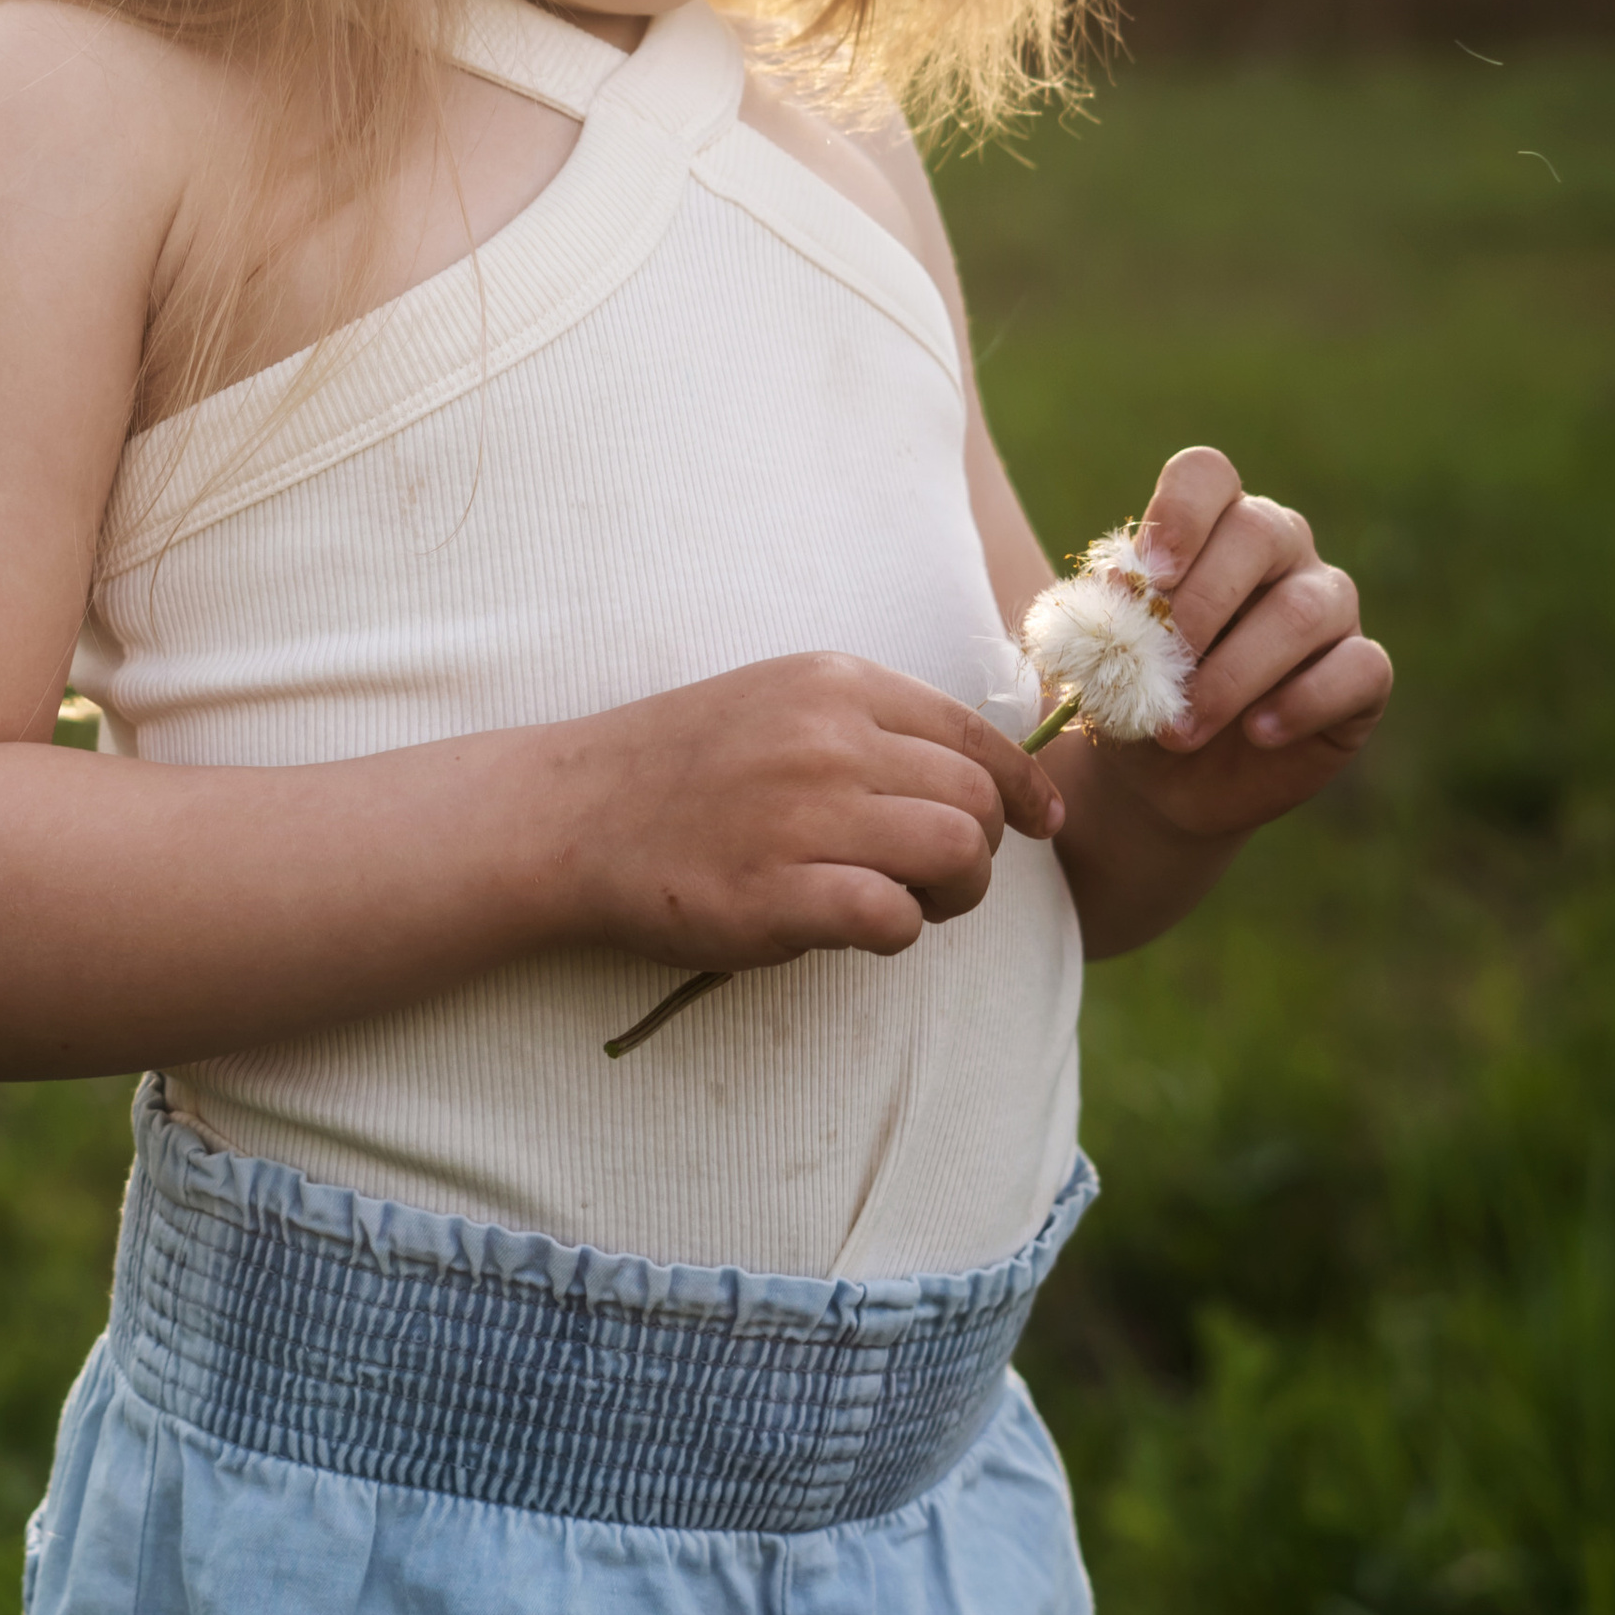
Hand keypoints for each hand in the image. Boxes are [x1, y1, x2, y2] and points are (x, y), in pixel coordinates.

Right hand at [565, 653, 1065, 973]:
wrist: (576, 813)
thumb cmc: (684, 766)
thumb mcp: (780, 700)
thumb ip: (868, 723)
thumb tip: (976, 774)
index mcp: (836, 682)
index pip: (972, 733)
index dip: (1022, 785)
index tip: (1039, 822)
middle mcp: (829, 739)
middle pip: (975, 801)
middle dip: (981, 850)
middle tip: (940, 879)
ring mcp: (804, 815)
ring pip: (956, 855)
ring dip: (951, 895)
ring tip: (908, 903)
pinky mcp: (777, 894)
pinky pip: (895, 918)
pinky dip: (897, 931)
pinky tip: (859, 926)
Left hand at [1115, 446, 1390, 839]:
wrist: (1166, 780)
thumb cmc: (1133, 693)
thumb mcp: (1106, 653)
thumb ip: (1112, 615)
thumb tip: (1120, 589)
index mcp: (1212, 523)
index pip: (1207, 474)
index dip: (1179, 513)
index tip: (1147, 574)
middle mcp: (1281, 547)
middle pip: (1258, 532)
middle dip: (1200, 604)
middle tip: (1157, 668)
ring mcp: (1330, 604)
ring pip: (1305, 609)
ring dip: (1234, 674)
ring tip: (1181, 728)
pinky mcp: (1363, 672)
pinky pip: (1359, 668)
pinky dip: (1303, 703)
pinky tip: (1257, 733)